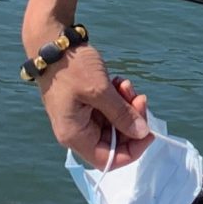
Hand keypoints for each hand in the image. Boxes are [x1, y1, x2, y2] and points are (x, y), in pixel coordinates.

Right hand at [36, 44, 153, 169]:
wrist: (53, 43)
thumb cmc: (72, 68)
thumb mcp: (100, 90)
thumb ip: (121, 114)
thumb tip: (142, 133)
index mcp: (75, 135)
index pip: (109, 160)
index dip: (133, 150)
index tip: (149, 130)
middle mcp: (77, 132)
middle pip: (115, 141)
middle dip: (132, 121)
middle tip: (139, 98)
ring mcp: (81, 117)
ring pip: (115, 123)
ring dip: (126, 106)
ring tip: (125, 85)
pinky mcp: (86, 104)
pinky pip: (109, 109)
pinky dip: (119, 98)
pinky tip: (118, 82)